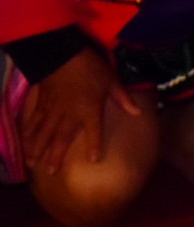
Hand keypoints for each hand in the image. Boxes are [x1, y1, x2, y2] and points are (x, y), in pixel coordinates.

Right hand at [21, 47, 138, 176]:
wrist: (63, 54)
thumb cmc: (91, 68)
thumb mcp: (111, 80)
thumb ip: (122, 98)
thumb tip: (137, 113)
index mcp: (89, 108)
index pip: (94, 131)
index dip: (94, 145)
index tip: (93, 160)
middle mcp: (69, 114)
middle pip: (61, 138)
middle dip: (56, 156)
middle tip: (52, 172)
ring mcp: (52, 110)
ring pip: (43, 133)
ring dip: (37, 149)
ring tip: (32, 164)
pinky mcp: (41, 104)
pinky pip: (33, 122)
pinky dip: (28, 133)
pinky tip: (24, 143)